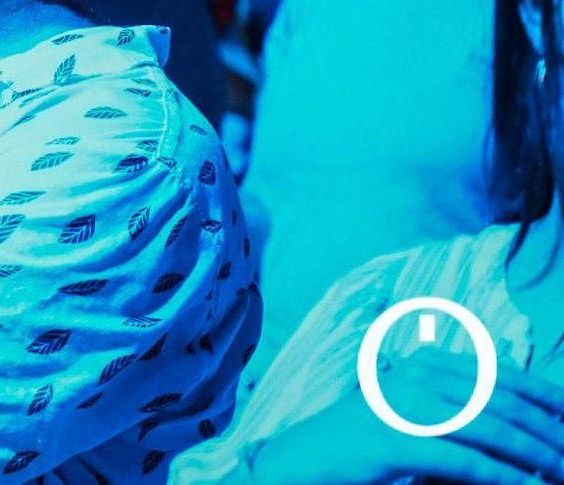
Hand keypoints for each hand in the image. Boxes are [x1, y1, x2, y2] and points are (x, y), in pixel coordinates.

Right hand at [253, 350, 563, 484]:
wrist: (301, 460)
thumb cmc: (361, 442)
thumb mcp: (411, 411)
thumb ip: (457, 406)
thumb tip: (523, 421)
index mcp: (424, 365)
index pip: (504, 376)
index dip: (549, 398)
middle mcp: (416, 377)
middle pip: (505, 403)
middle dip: (549, 433)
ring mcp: (403, 406)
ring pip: (492, 429)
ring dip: (536, 456)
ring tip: (562, 473)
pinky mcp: (395, 441)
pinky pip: (464, 460)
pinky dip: (502, 476)